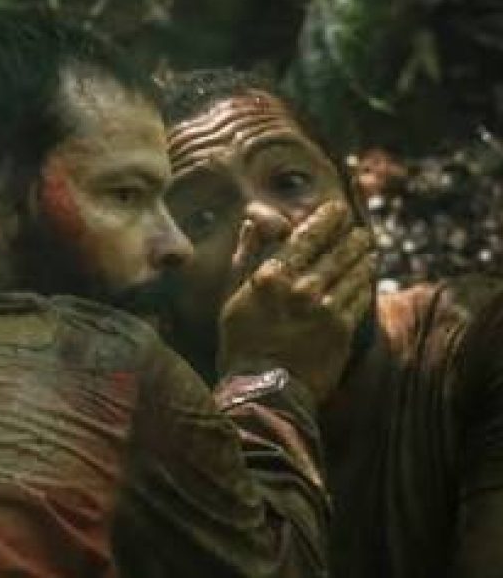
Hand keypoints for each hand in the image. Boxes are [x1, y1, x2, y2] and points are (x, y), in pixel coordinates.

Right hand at [217, 201, 374, 402]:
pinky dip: (364, 281)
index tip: (337, 208)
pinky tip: (367, 273)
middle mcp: (300, 288)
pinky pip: (359, 297)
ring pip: (351, 271)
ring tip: (366, 246)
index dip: (325, 219)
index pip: (305, 237)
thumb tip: (251, 223)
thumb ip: (245, 255)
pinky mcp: (342, 328)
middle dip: (349, 235)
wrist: (263, 389)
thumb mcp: (232, 295)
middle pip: (335, 251)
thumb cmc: (241, 343)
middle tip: (357, 227)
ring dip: (361, 255)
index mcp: (270, 276)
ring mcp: (324, 308)